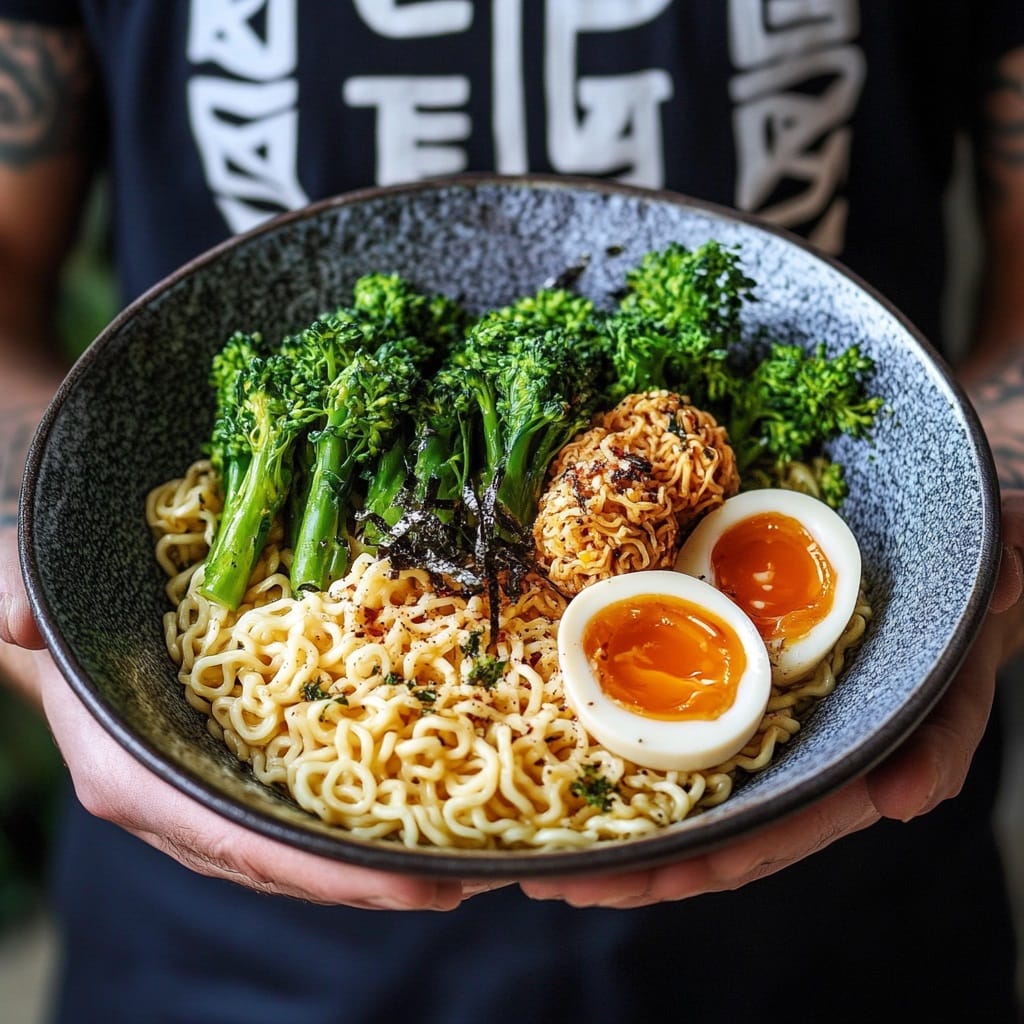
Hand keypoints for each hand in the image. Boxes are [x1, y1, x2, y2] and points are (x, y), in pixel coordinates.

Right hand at [2, 536, 467, 910]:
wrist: (76, 625)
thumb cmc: (68, 610)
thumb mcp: (29, 585)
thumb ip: (16, 594)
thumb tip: (11, 617)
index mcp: (131, 772)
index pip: (227, 838)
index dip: (311, 869)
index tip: (396, 886)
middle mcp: (177, 801)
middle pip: (278, 862)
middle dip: (361, 882)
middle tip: (452, 885)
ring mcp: (212, 796)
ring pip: (295, 851)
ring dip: (369, 867)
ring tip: (455, 870)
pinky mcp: (240, 779)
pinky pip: (299, 817)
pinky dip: (353, 832)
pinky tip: (414, 827)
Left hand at [519, 492, 1023, 908]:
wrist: (954, 551)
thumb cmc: (968, 605)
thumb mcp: (972, 660)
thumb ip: (951, 724)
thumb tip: (905, 800)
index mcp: (852, 760)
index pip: (776, 829)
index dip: (707, 863)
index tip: (634, 886)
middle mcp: (802, 750)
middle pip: (716, 824)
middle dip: (641, 860)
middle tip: (558, 881)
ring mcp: (769, 717)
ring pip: (694, 782)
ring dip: (623, 818)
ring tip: (546, 846)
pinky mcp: (742, 675)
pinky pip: (687, 718)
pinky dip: (634, 742)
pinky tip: (578, 756)